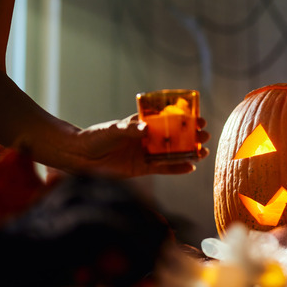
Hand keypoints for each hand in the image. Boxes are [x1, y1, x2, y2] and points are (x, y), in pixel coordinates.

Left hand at [71, 114, 209, 177]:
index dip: (184, 119)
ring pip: (172, 153)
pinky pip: (164, 168)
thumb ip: (130, 130)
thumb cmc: (96, 137)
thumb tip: (146, 129)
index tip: (198, 118)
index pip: (167, 119)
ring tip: (203, 152)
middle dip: (191, 136)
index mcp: (142, 123)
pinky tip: (191, 167)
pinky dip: (177, 168)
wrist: (81, 157)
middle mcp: (147, 138)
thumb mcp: (113, 130)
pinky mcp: (142, 168)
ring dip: (188, 152)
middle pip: (174, 136)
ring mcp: (146, 153)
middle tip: (205, 135)